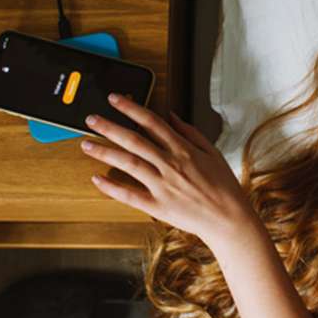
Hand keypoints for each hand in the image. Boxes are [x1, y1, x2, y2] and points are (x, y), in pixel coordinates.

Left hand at [80, 92, 256, 245]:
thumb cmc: (224, 186)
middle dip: (109, 127)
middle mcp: (170, 165)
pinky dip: (112, 187)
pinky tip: (97, 179)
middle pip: (134, 140)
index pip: (152, 122)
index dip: (131, 108)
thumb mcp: (213, 152)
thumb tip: (171, 116)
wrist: (230, 219)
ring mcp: (162, 186)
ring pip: (128, 163)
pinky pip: (130, 195)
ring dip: (105, 152)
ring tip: (86, 144)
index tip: (115, 99)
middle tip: (91, 118)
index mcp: (183, 149)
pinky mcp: (158, 206)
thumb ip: (190, 132)